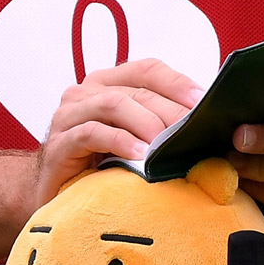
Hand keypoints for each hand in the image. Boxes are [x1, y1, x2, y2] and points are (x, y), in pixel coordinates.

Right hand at [30, 57, 204, 207]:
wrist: (55, 195)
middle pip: (137, 91)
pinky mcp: (59, 143)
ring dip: (147, 123)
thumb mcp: (133, 138)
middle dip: (170, 111)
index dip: (177, 82)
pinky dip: (120, 141)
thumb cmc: (101, 166)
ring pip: (114, 104)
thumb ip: (160, 123)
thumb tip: (207, 122)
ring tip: (167, 145)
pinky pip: (91, 133)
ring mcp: (69, 115)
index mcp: (107, 83)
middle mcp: (85, 92)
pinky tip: (139, 156)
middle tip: (195, 133)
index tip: (204, 101)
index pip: (147, 69)